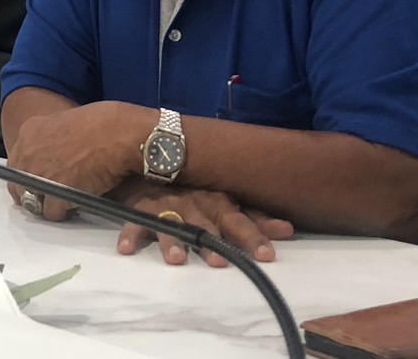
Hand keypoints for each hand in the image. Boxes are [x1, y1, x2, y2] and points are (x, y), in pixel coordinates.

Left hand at [5, 101, 151, 220]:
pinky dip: (65, 211)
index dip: (28, 176)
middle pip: (19, 185)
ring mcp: (38, 174)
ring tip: (69, 199)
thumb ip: (51, 141)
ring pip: (34, 201)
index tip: (36, 184)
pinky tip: (78, 202)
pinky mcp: (54, 193)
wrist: (118, 134)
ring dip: (50, 203)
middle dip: (35, 193)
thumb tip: (53, 159)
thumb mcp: (65, 124)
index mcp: (30, 132)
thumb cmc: (102, 125)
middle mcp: (28, 153)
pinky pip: (52, 211)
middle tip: (53, 197)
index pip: (16, 163)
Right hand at [111, 180, 293, 266]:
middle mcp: (196, 202)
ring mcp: (167, 205)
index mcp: (218, 199)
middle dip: (216, 241)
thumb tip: (290, 229)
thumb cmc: (194, 184)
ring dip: (172, 241)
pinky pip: (133, 222)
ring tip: (176, 259)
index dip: (255, 233)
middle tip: (221, 263)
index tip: (268, 254)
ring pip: (171, 223)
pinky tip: (126, 248)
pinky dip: (130, 234)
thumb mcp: (224, 197)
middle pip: (209, 223)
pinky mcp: (139, 207)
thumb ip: (253, 215)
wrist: (150, 154)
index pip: (241, 217)